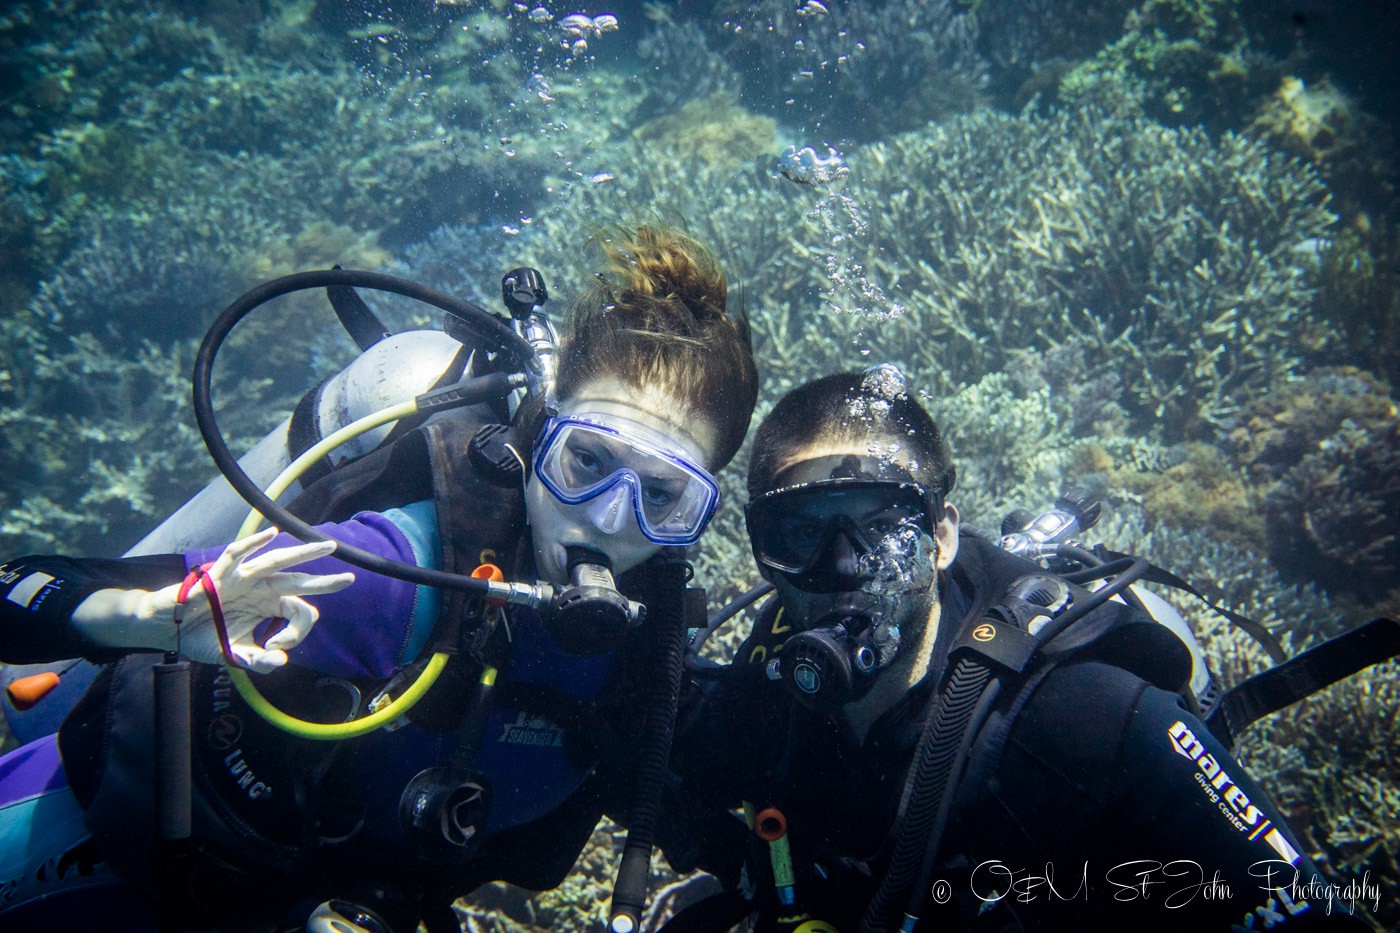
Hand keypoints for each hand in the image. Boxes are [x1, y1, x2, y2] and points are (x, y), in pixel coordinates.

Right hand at [161, 528, 355, 671]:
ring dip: (303, 553)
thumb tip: (282, 662)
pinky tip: (272, 533)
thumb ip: (257, 660)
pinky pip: (236, 555)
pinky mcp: (218, 574)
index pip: (297, 612)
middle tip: (352, 577)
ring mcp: (242, 578)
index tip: (277, 648)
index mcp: (268, 605)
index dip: (295, 633)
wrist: (168, 628)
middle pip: (298, 580)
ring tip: (328, 547)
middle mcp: (261, 588)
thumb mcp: (233, 654)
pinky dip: (253, 543)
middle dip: (324, 580)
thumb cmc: (203, 636)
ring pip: (276, 562)